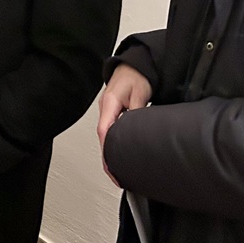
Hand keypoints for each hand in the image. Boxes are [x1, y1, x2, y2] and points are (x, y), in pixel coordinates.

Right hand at [97, 64, 152, 185]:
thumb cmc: (137, 76)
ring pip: (105, 136)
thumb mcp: (140, 93)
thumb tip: (136, 128)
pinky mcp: (113, 112)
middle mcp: (106, 108)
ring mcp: (108, 110)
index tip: (112, 166)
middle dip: (107, 158)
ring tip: (116, 171)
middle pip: (103, 137)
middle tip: (115, 177)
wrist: (135, 65)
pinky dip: (112, 144)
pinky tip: (117, 153)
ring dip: (109, 152)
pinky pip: (110, 131)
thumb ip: (136, 111)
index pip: (104, 131)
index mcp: (110, 104)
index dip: (107, 150)